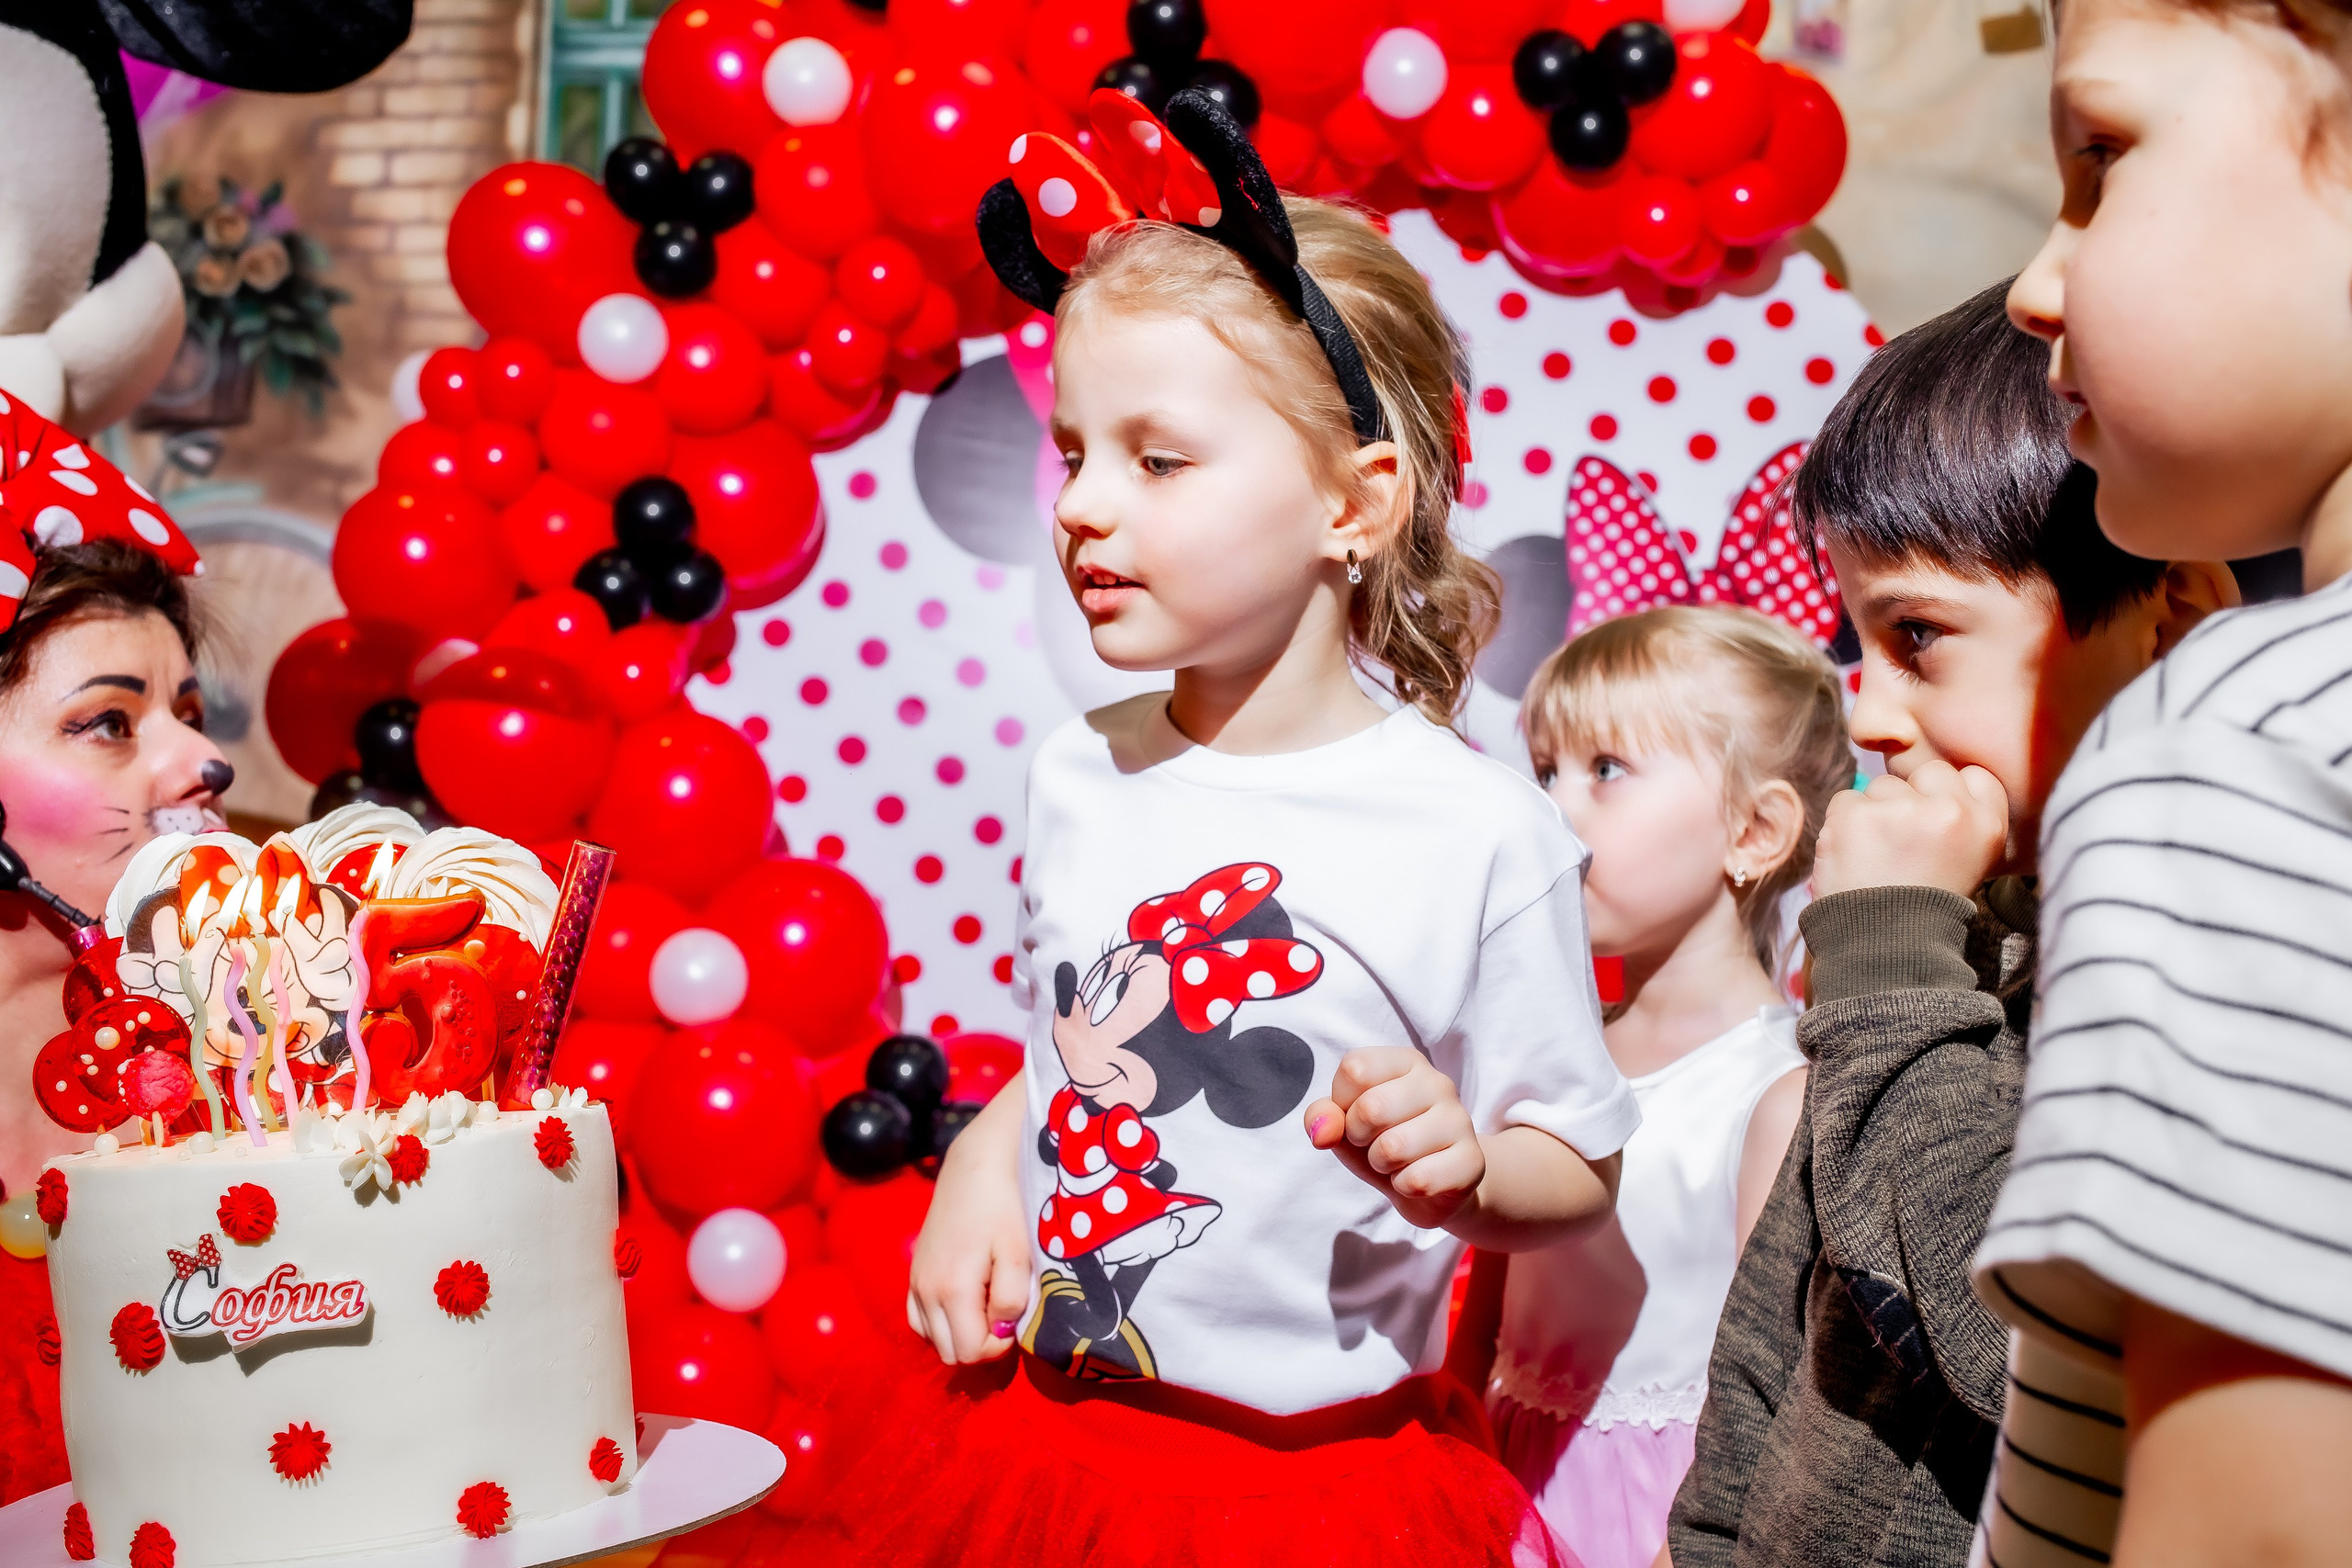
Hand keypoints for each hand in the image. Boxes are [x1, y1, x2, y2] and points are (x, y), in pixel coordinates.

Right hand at [905, 1085, 1031, 1364]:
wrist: (975, 1166)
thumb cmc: (1004, 1207)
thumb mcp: (1018, 1252)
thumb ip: (1010, 1299)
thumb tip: (999, 1331)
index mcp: (952, 1290)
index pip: (970, 1352)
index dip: (997, 1347)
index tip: (1013, 1319)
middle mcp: (926, 1292)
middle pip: (949, 1353)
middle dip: (979, 1344)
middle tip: (1001, 1313)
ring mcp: (915, 1283)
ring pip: (932, 1340)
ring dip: (960, 1334)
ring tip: (984, 1304)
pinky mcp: (913, 1273)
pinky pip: (918, 1319)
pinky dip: (940, 1322)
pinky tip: (963, 1301)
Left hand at [1305, 1047, 1485, 1229]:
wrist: (1432, 1186)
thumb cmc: (1383, 1143)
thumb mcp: (1345, 1126)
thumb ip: (1322, 1118)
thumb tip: (1322, 1131)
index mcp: (1406, 1062)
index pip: (1354, 1069)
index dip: (1342, 1102)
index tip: (1356, 1116)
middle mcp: (1438, 1082)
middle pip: (1371, 1108)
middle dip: (1360, 1138)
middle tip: (1376, 1143)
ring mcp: (1460, 1120)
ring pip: (1393, 1148)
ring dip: (1382, 1165)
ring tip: (1397, 1161)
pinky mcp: (1472, 1161)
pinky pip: (1417, 1180)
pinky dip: (1404, 1187)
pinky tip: (1418, 1178)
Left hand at [1811, 761, 2008, 897]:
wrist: (1883, 947)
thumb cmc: (1924, 906)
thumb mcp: (1970, 862)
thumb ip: (1963, 819)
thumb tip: (1934, 784)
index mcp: (1987, 824)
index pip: (1974, 775)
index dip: (1950, 795)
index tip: (1937, 821)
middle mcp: (1950, 811)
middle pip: (1927, 772)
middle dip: (1912, 798)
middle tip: (1904, 842)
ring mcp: (1902, 810)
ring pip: (1883, 785)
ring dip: (1875, 813)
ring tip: (1878, 856)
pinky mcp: (1858, 815)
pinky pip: (1846, 799)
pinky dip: (1843, 824)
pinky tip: (1854, 855)